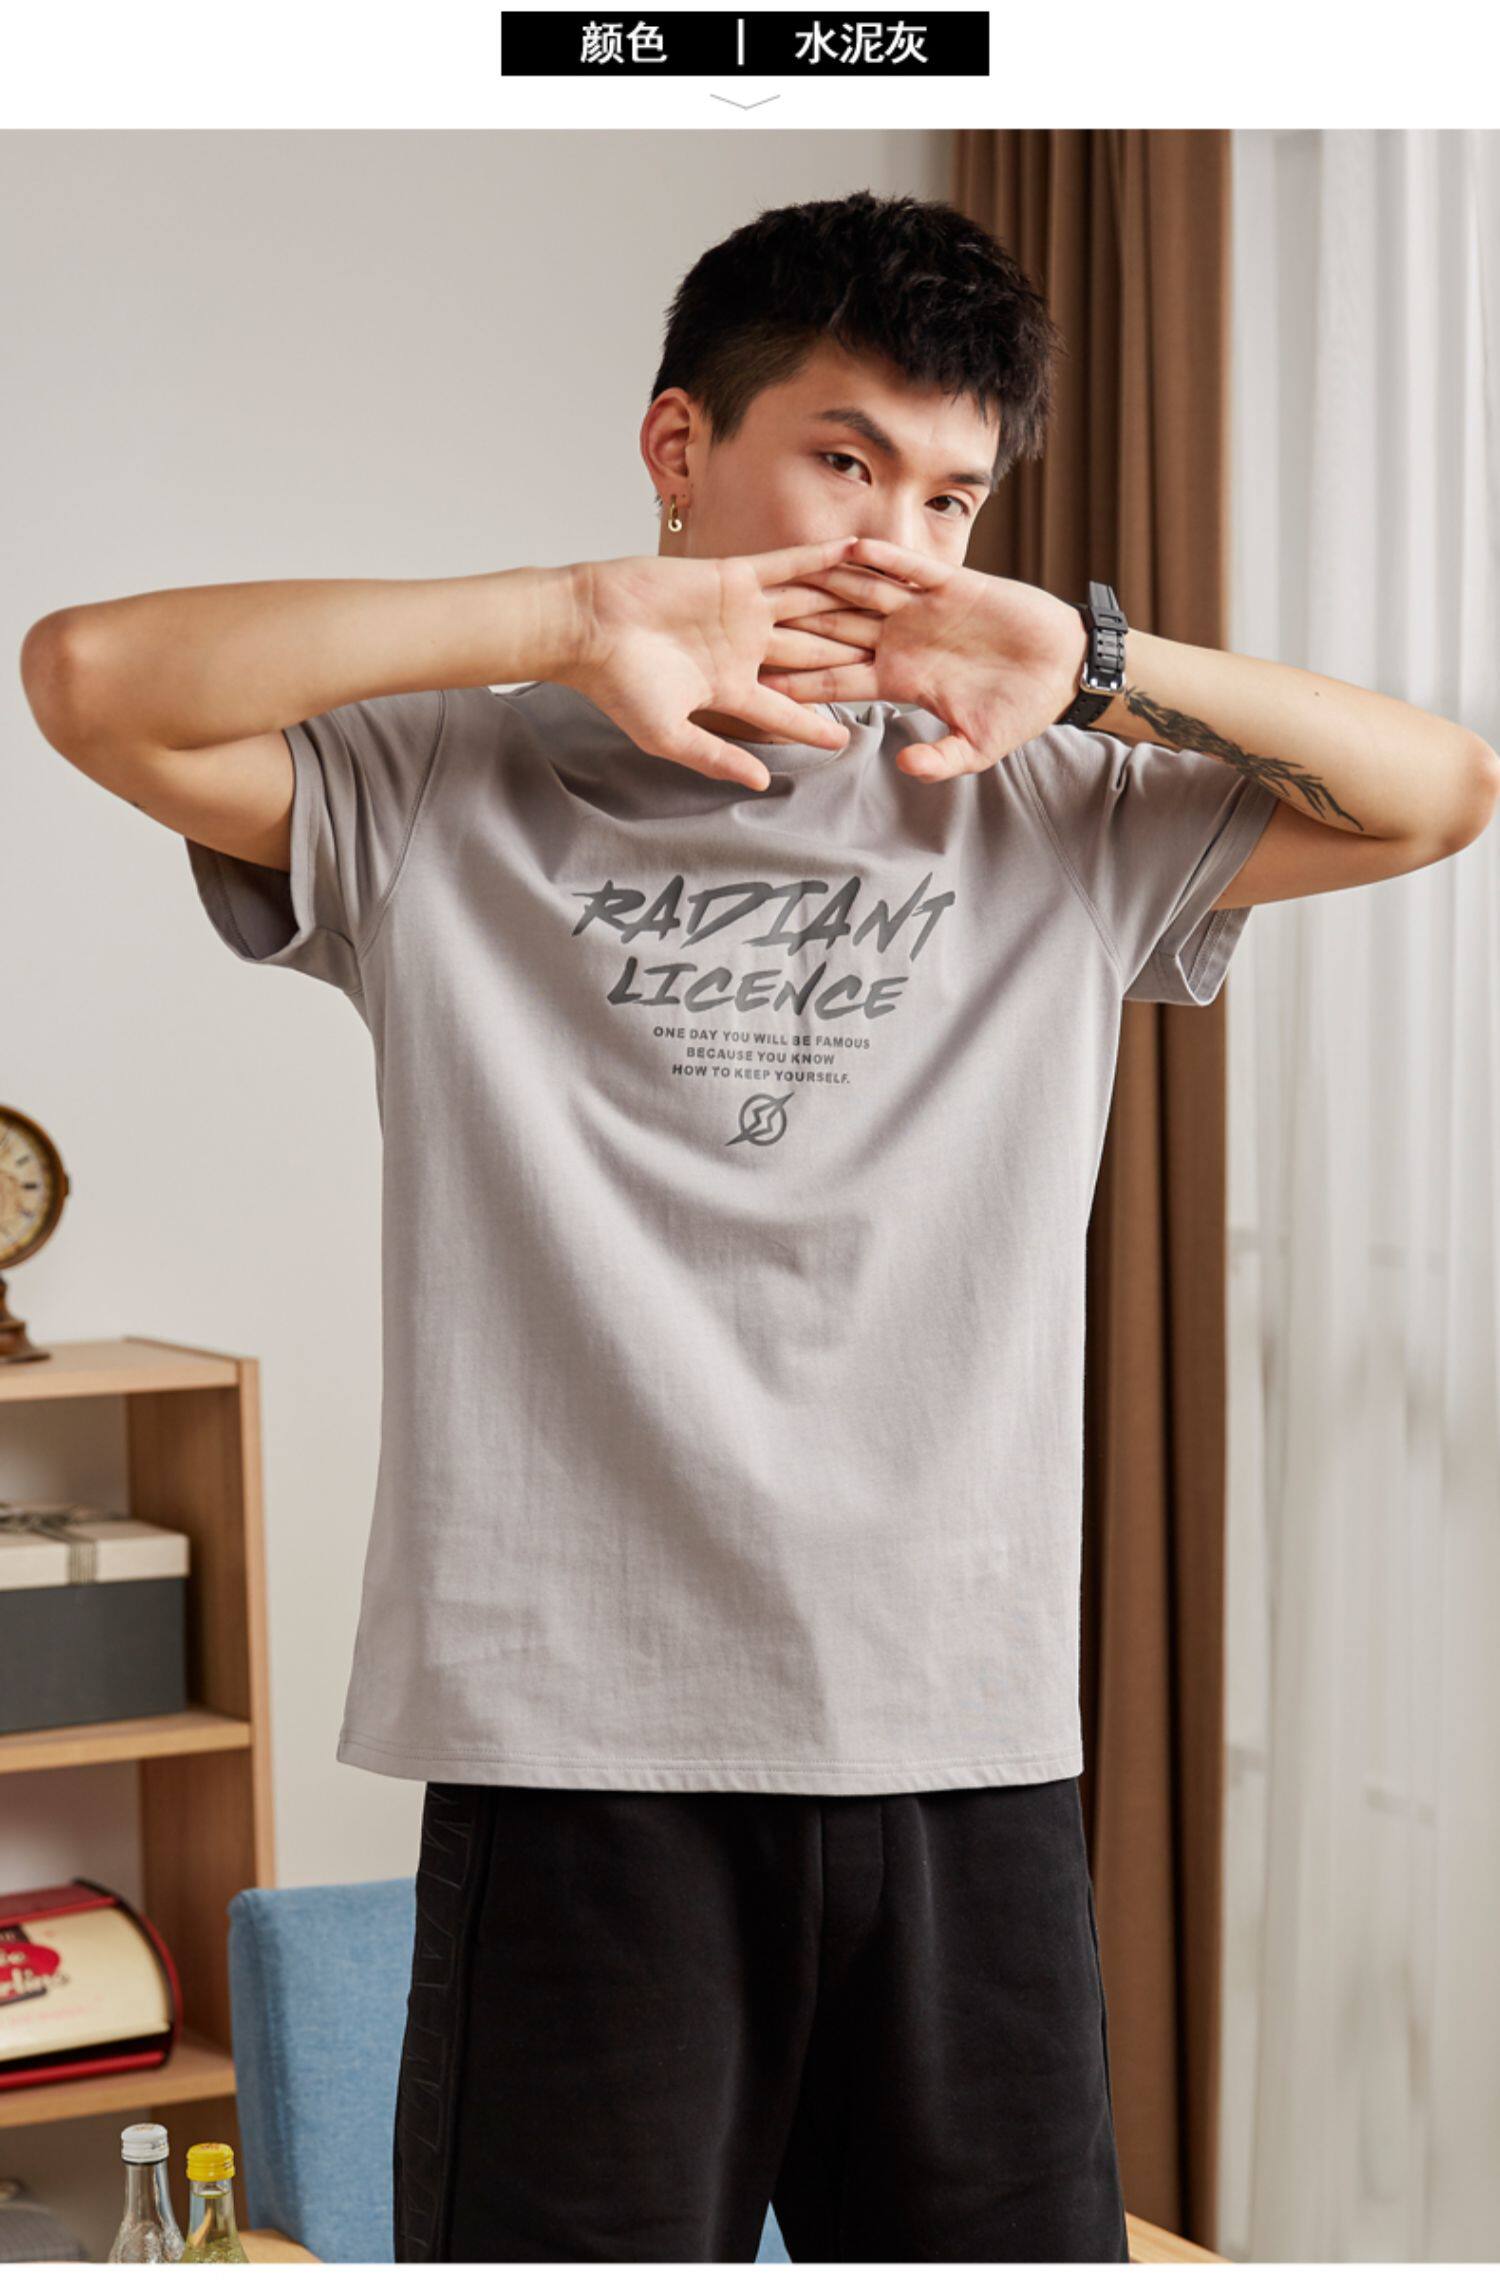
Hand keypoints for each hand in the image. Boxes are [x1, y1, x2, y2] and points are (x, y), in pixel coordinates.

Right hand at [562, 539, 874, 789]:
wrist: (589, 626)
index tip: (848, 738)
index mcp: (729, 689)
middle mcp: (744, 649)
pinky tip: (858, 551)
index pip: (784, 710)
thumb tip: (763, 782)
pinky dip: (823, 558)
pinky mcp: (735, 575)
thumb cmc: (618, 685)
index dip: (815, 724)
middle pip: (809, 656)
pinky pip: (790, 564)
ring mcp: (743, 611)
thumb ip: (716, 756)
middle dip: (850, 658)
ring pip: (809, 609)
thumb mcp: (669, 735)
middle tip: (895, 660)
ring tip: (893, 603)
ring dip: (849, 606)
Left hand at [757, 537, 1088, 778]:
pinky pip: (910, 569)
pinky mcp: (951, 585)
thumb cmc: (1017, 711)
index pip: (836, 680)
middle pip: (835, 630)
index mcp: (898, 679)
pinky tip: (851, 548)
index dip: (798, 681)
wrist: (1062, 671)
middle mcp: (900, 641)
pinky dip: (884, 558)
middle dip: (794, 625)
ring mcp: (921, 610)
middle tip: (746, 618)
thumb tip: (904, 767)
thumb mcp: (975, 747)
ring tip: (783, 571)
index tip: (754, 684)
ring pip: (863, 592)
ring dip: (826, 582)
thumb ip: (939, 760)